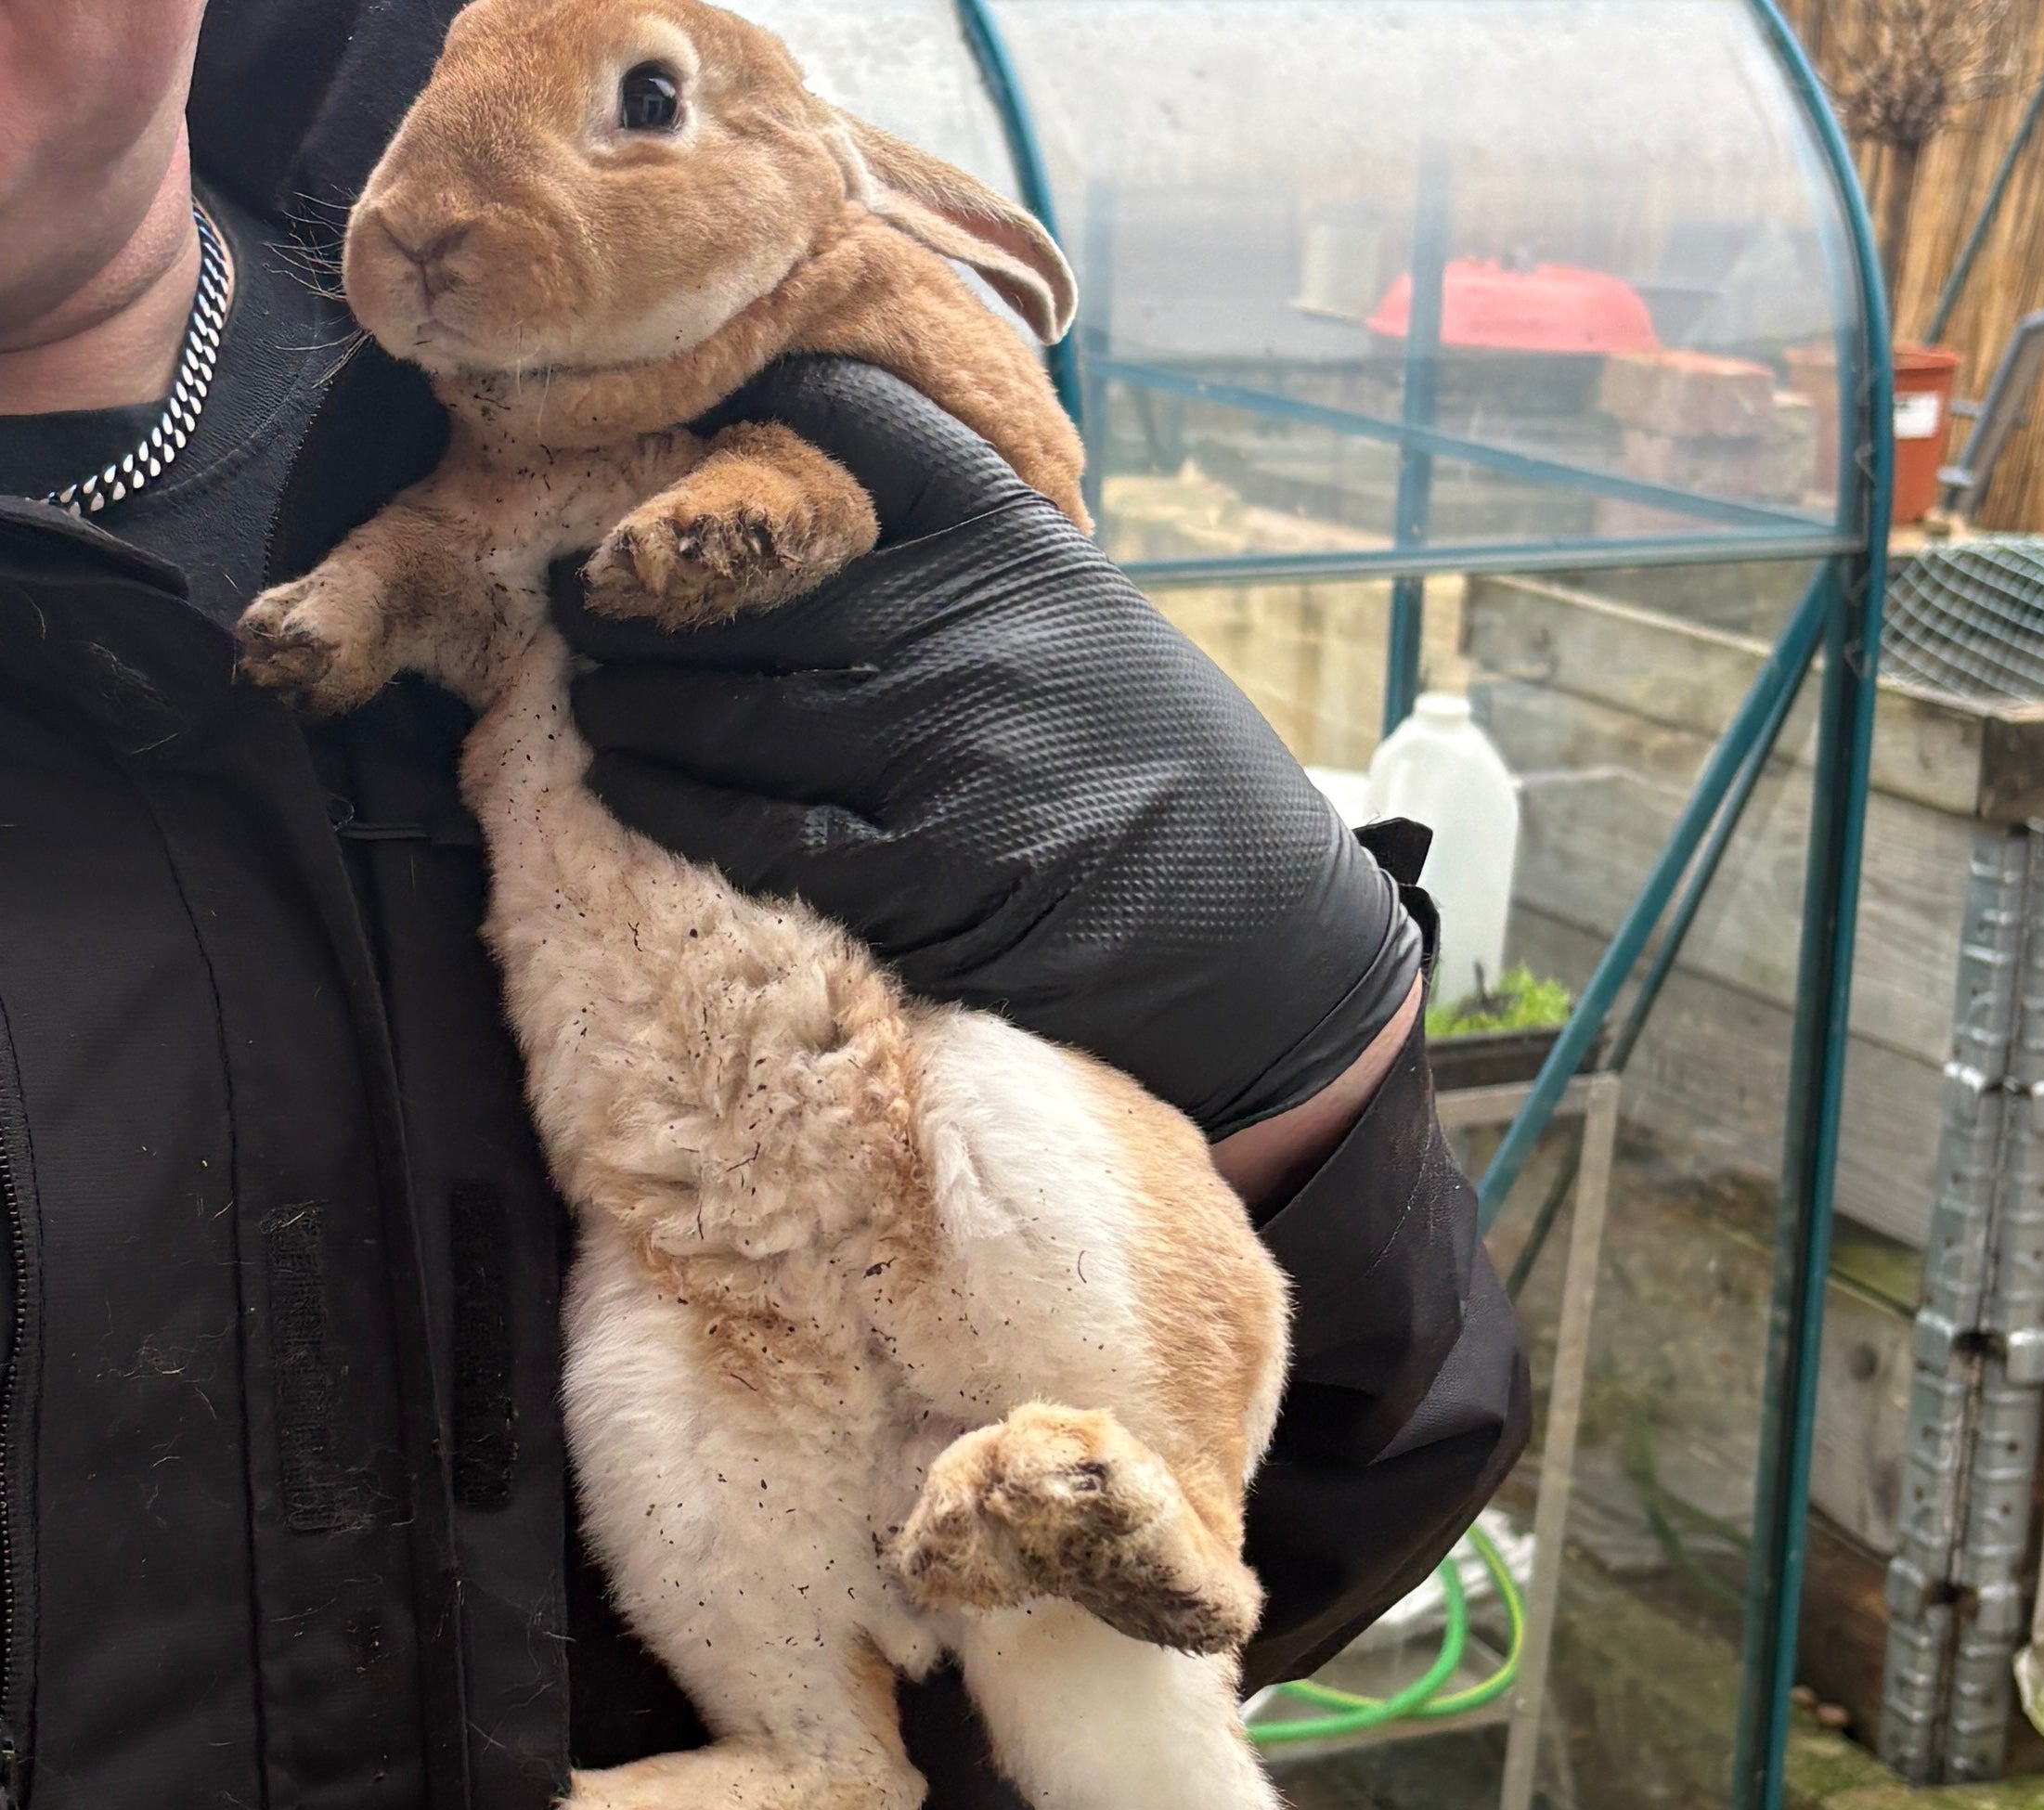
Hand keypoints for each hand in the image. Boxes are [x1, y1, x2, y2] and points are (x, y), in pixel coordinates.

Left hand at [553, 356, 1421, 1141]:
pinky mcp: (937, 880)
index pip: (866, 435)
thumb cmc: (1174, 792)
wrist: (1279, 955)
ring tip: (584, 692)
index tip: (662, 436)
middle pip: (759, 588)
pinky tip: (621, 786)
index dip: (753, 420)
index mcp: (1029, 555)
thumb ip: (972, 591)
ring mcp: (959, 754)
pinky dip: (673, 807)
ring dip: (632, 703)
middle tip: (565, 596)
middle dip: (636, 596)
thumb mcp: (1094, 641)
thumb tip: (805, 560)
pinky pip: (762, 835)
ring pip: (737, 716)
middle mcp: (987, 632)